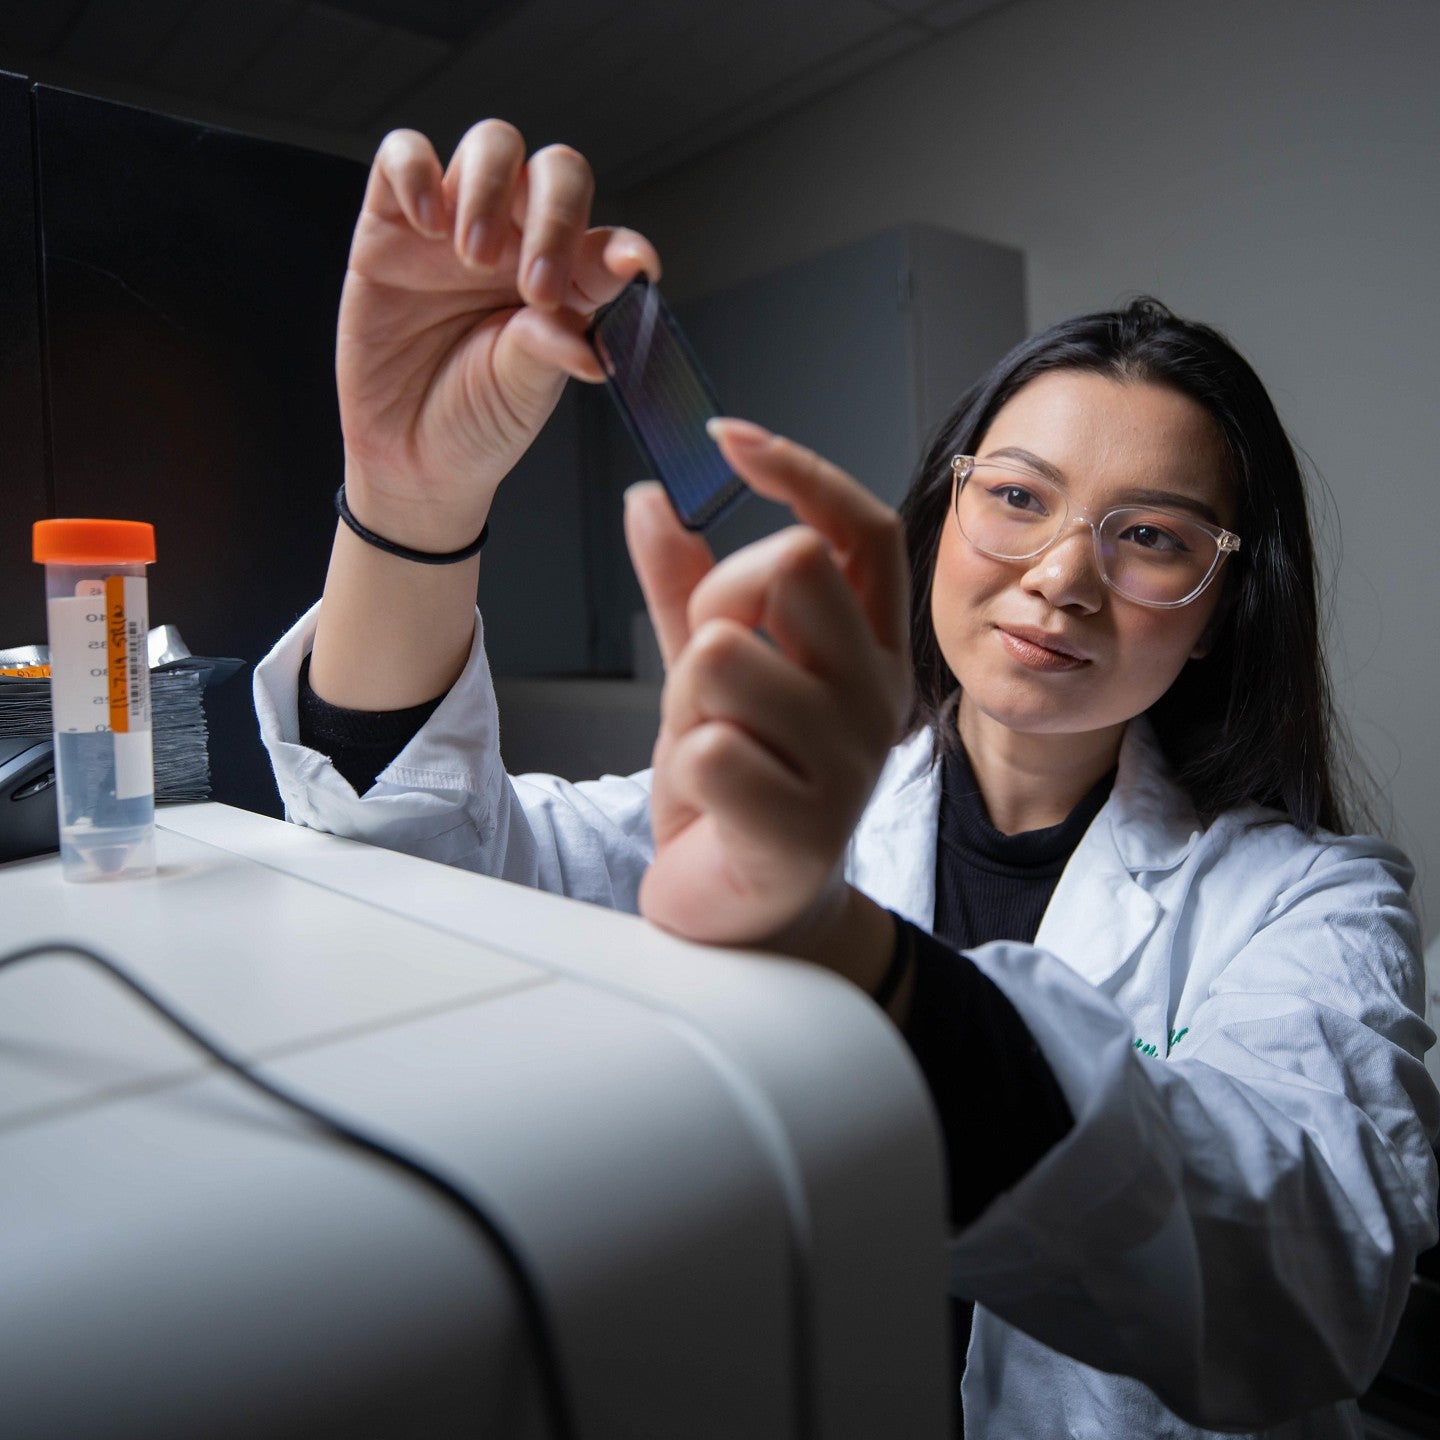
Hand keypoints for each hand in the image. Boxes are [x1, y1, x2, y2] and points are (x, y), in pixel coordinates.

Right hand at [335, 120, 658, 551]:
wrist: (407, 455)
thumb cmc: (477, 421)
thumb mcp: (526, 389)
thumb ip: (553, 346)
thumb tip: (593, 342)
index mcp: (567, 282)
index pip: (606, 241)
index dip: (625, 248)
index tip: (634, 271)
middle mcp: (517, 242)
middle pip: (555, 173)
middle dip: (554, 215)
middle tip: (536, 285)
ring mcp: (456, 226)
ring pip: (491, 146)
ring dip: (490, 189)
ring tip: (472, 257)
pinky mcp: (390, 224)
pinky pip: (402, 156)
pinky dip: (416, 171)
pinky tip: (426, 220)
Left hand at [624, 420, 910, 960]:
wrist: (745, 915)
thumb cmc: (741, 786)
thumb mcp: (710, 676)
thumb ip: (688, 589)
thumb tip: (650, 498)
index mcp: (868, 649)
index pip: (862, 529)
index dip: (800, 469)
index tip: (727, 437)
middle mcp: (876, 696)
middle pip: (787, 566)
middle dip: (717, 611)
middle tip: (713, 683)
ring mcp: (849, 764)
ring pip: (724, 656)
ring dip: (688, 704)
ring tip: (714, 751)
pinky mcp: (802, 830)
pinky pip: (704, 749)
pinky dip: (684, 771)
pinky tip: (714, 803)